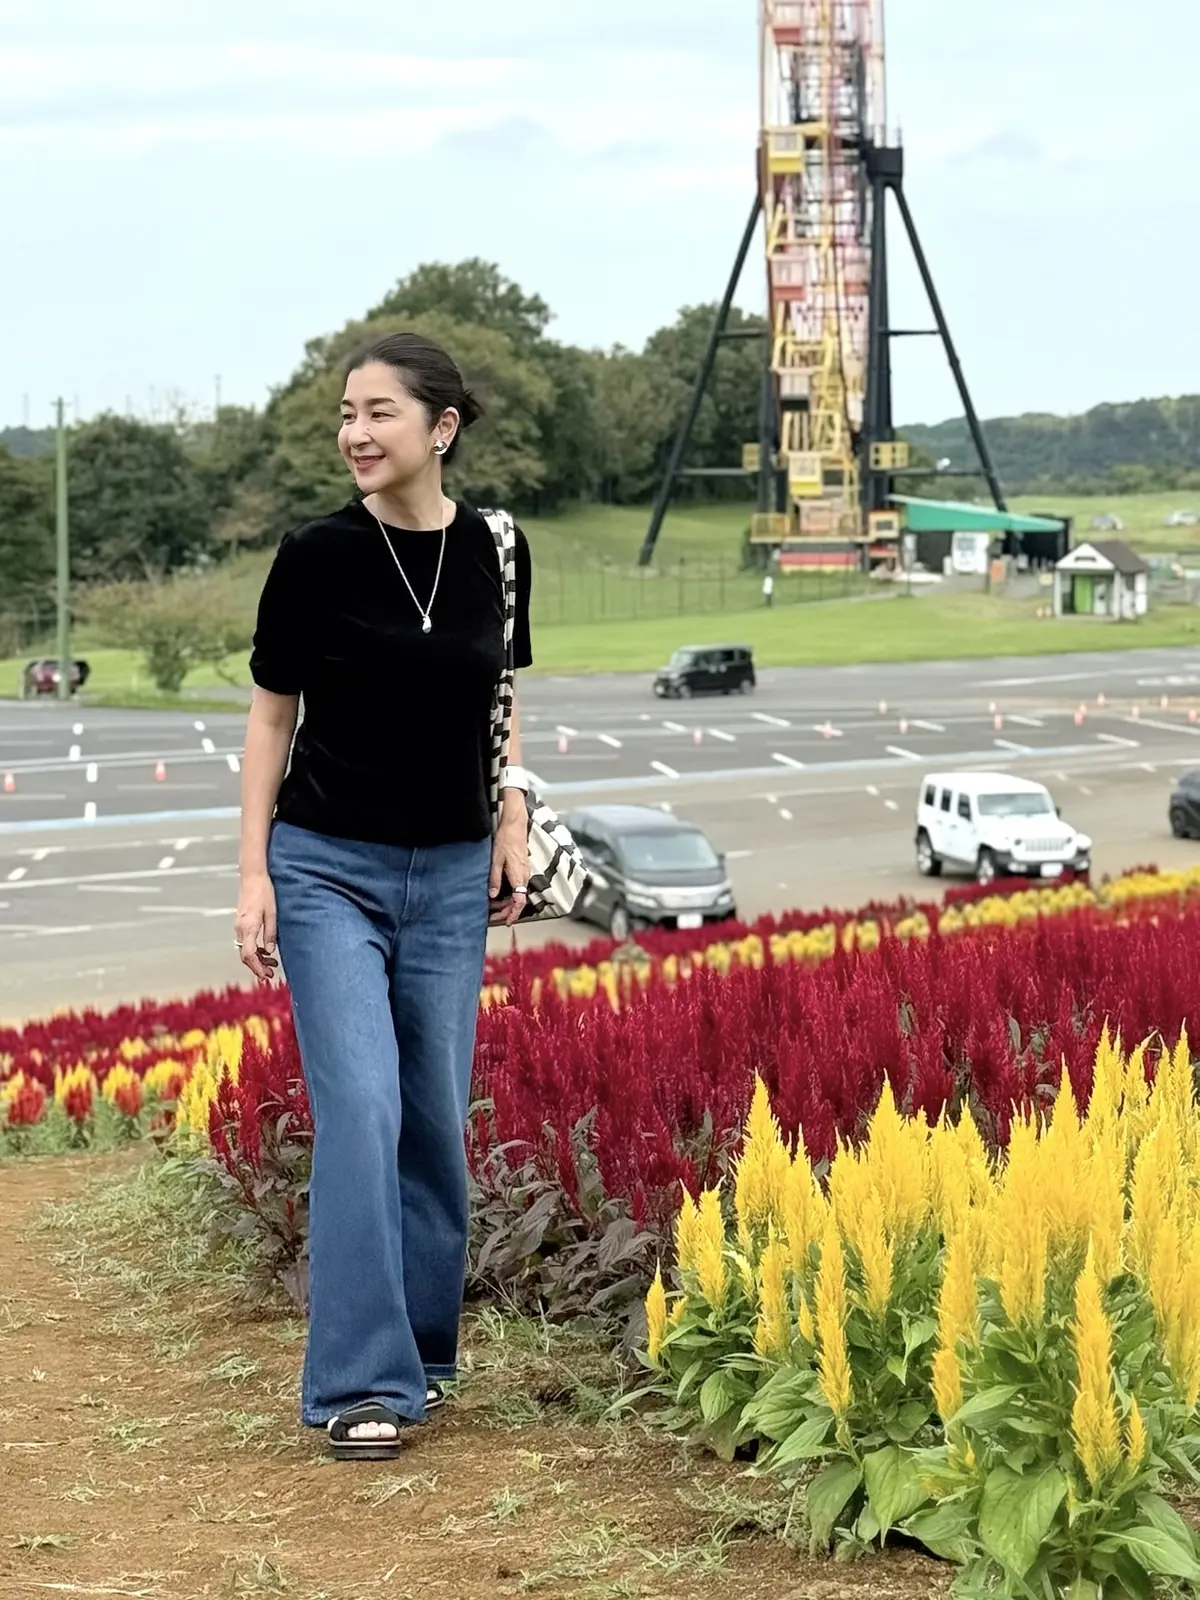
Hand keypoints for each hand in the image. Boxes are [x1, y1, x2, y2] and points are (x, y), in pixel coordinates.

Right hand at [235, 870, 279, 982]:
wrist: (252, 876)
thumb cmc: (264, 892)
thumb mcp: (272, 913)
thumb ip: (270, 934)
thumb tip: (270, 951)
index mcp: (248, 927)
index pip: (249, 955)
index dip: (257, 968)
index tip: (265, 976)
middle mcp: (240, 928)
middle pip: (245, 955)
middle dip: (257, 967)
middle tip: (270, 974)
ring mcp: (239, 925)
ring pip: (245, 949)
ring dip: (257, 959)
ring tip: (271, 964)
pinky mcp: (241, 922)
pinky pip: (246, 941)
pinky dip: (255, 949)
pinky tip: (265, 951)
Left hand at [489, 809, 528, 926]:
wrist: (515, 825)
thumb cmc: (506, 839)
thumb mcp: (496, 860)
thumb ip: (495, 879)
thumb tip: (492, 895)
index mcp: (518, 876)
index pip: (519, 901)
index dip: (513, 914)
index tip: (507, 922)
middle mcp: (524, 876)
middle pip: (519, 900)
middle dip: (507, 911)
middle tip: (494, 916)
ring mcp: (525, 872)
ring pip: (518, 893)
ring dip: (508, 902)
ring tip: (494, 906)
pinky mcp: (522, 867)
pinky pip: (518, 886)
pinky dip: (510, 893)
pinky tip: (500, 893)